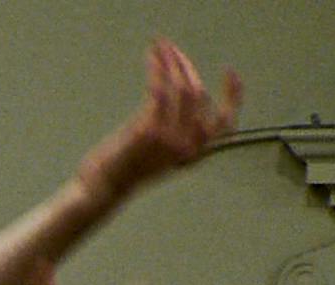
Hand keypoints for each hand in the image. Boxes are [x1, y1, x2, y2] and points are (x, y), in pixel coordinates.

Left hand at [79, 39, 241, 196]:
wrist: (102, 189)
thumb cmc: (124, 170)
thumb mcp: (158, 154)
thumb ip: (172, 131)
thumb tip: (174, 97)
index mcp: (195, 154)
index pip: (226, 123)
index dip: (233, 96)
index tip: (231, 73)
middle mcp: (188, 146)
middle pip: (199, 94)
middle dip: (186, 66)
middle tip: (173, 50)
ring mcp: (170, 138)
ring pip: (182, 86)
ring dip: (171, 61)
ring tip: (160, 46)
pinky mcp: (150, 129)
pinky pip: (160, 88)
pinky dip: (157, 67)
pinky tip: (152, 56)